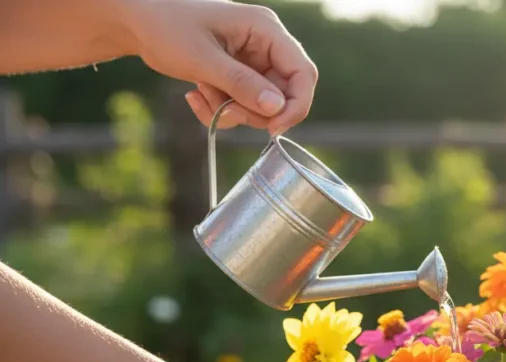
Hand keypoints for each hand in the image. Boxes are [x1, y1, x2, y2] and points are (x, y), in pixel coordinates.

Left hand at [122, 0, 316, 134]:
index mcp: (266, 30)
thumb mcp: (202, 59)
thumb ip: (242, 84)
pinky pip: (244, 105)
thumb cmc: (166, 27)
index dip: (296, 105)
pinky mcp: (241, 75)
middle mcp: (266, 45)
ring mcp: (254, 61)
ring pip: (264, 105)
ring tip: (202, 94)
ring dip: (233, 110)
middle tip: (225, 112)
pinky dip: (222, 109)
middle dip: (255, 111)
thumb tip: (277, 109)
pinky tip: (197, 96)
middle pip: (285, 94)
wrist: (137, 22)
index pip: (302, 73)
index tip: (274, 128)